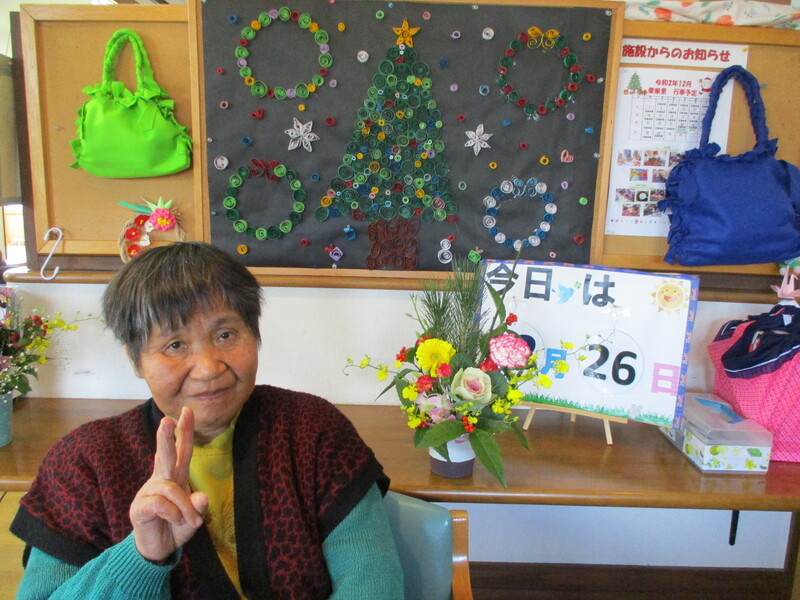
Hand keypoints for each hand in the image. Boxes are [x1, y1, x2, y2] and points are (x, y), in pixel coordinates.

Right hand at [130, 407, 208, 562]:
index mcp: (176, 476)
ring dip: (184, 506)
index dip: (184, 432)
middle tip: (167, 420)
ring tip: (191, 522)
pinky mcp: (139, 507)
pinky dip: (174, 514)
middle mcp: (161, 480)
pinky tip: (175, 522)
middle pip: (165, 455)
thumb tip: (202, 497)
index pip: (182, 450)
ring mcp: (148, 492)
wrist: (158, 550)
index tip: (187, 411)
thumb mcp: (194, 518)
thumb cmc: (176, 527)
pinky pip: (161, 504)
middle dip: (167, 437)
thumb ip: (199, 507)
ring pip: (170, 487)